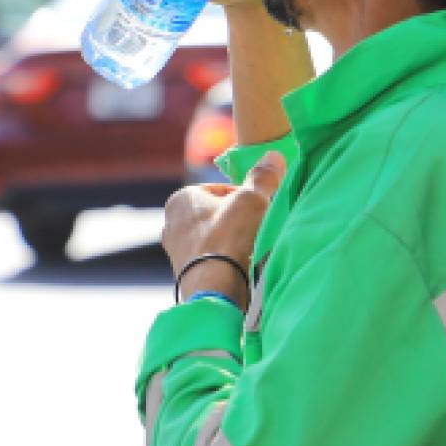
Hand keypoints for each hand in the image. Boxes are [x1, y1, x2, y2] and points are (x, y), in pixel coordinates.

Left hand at [163, 151, 286, 307]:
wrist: (215, 290)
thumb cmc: (229, 238)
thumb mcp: (252, 199)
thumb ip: (263, 176)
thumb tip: (274, 155)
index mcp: (181, 198)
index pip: (222, 190)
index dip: (246, 198)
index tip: (260, 209)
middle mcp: (171, 223)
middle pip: (218, 214)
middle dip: (239, 220)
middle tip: (258, 228)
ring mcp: (175, 251)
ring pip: (215, 238)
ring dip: (234, 241)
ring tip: (251, 250)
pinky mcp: (183, 274)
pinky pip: (211, 259)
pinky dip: (226, 260)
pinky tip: (240, 266)